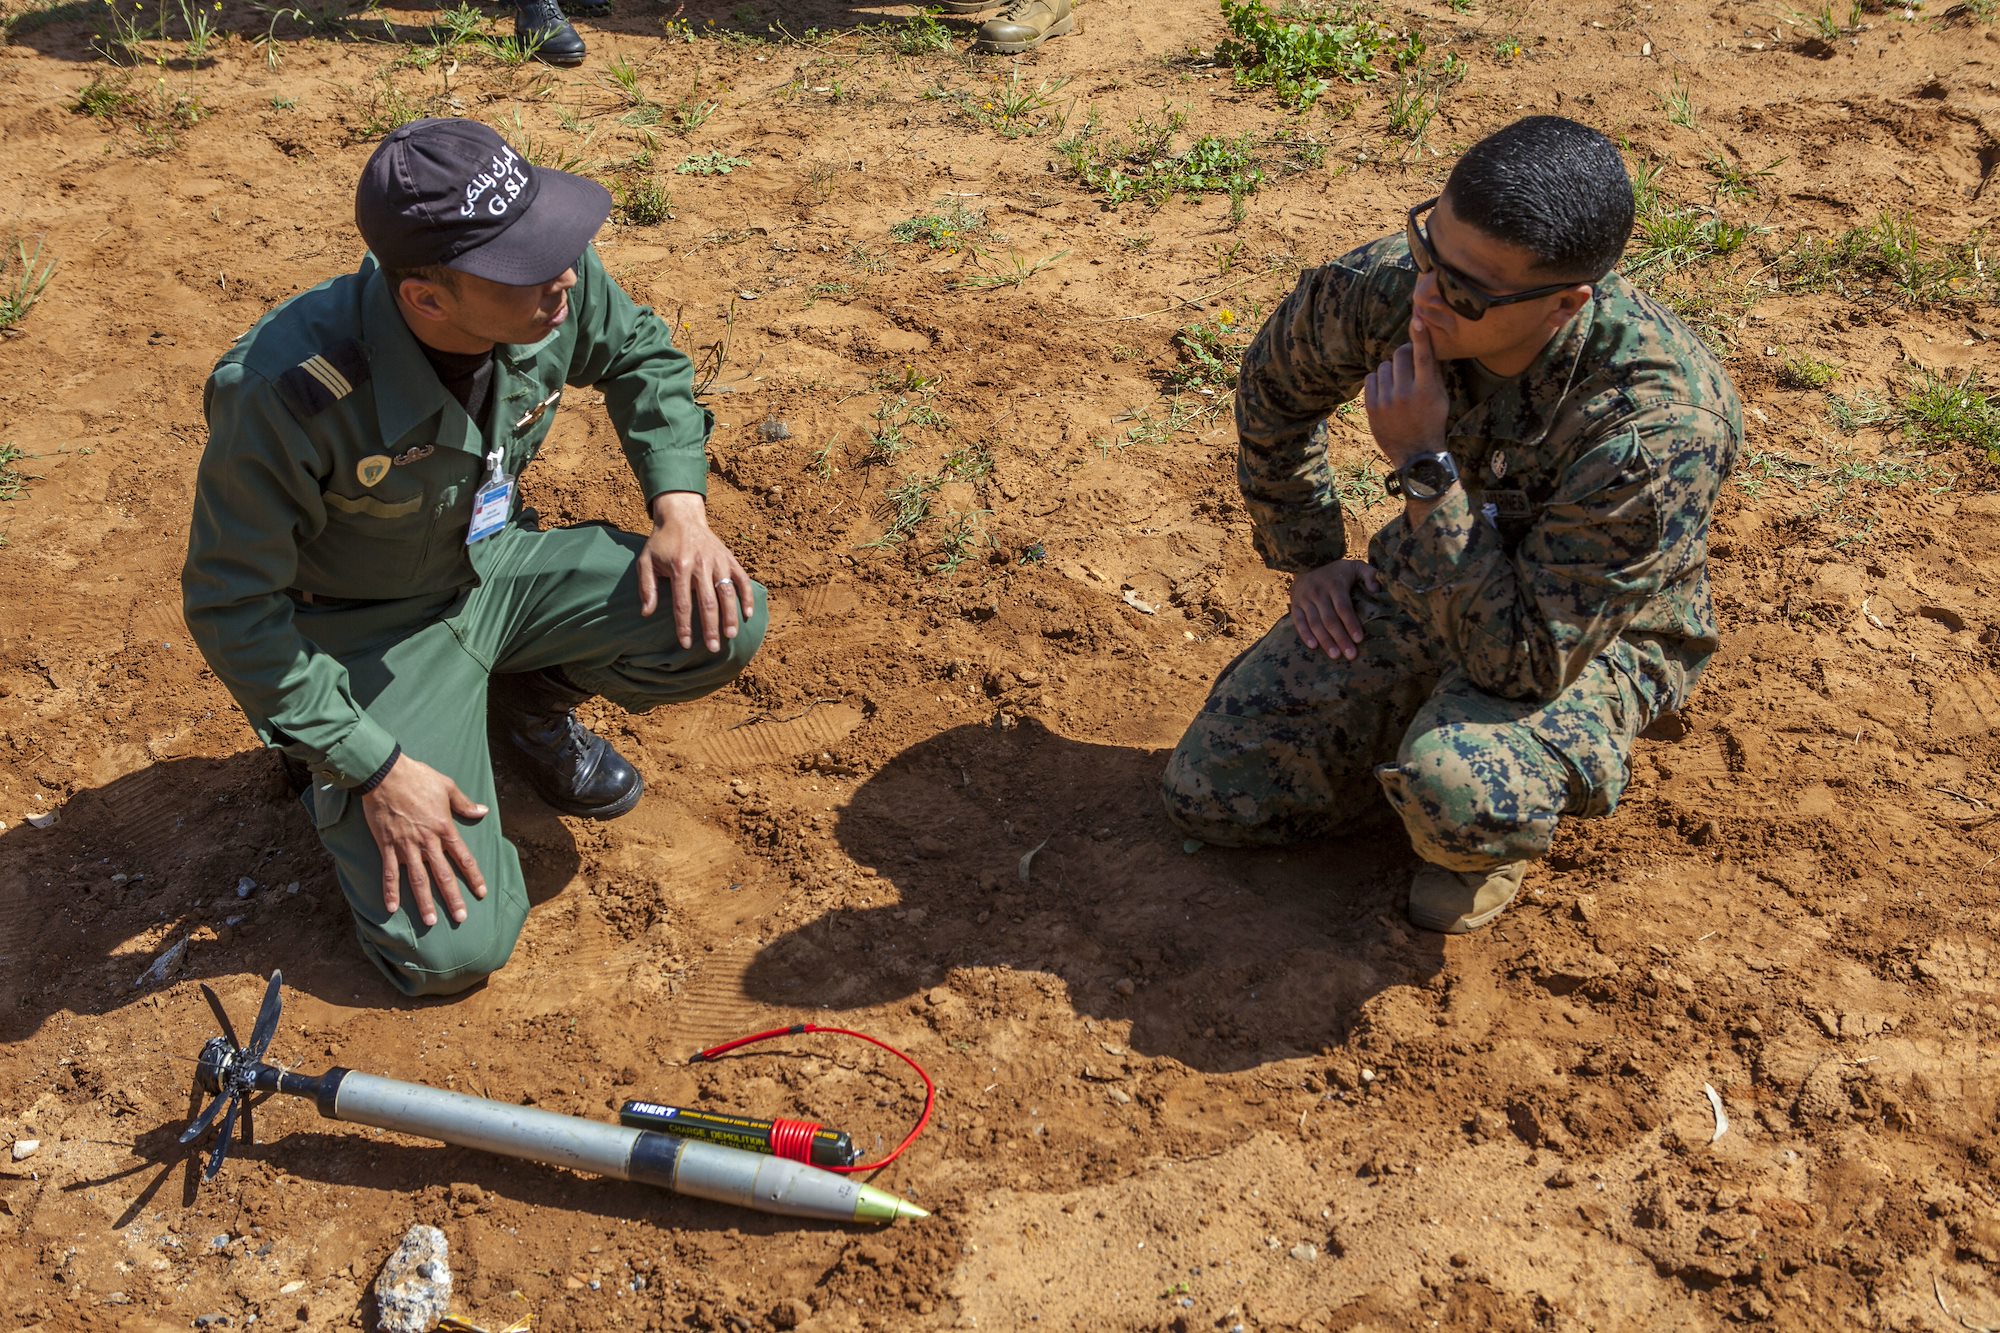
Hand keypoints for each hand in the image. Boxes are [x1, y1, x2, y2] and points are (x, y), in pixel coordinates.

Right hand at [358, 755, 487, 926]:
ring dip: (424, 902)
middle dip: (453, 898)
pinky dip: (390, 890)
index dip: (474, 877)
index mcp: (444, 828)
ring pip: (418, 879)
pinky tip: (392, 908)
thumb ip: (464, 803)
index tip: (481, 893)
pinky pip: (389, 872)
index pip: (463, 858)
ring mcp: (406, 845)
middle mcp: (427, 841)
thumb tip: (483, 811)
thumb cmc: (418, 777)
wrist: (385, 774)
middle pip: (443, 875)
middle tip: (460, 918)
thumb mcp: (447, 786)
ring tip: (431, 921)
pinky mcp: (387, 845)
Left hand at [637, 491, 755, 651]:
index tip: (687, 644)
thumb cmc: (661, 543)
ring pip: (727, 592)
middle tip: (713, 648)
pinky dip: (747, 596)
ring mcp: (718, 561)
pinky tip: (748, 614)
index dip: (684, 626)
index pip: (683, 603)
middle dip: (711, 627)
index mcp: (680, 567)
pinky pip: (742, 579)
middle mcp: (701, 564)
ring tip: (731, 635)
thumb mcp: (646, 562)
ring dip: (730, 615)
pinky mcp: (729, 558)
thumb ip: (647, 587)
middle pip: (708, 602)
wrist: (681, 516)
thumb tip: (647, 613)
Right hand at [1290, 559, 1382, 661]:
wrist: (1307, 564)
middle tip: (1350, 655)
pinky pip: (1298, 622)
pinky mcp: (1295, 605)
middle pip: (1329, 619)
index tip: (1359, 639)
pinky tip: (1313, 646)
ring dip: (1325, 640)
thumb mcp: (1355, 566)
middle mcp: (1318, 592)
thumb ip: (1369, 574)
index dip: (1351, 623)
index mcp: (1334, 584)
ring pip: (1315, 623)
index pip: (1343, 607)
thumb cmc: (1337, 572)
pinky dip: (1305, 635)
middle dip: (1340, 638)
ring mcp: (1305, 599)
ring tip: (1335, 655)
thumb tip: (1377, 589)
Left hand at [1362, 313, 1448, 466]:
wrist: (1415, 454)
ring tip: (1398, 383)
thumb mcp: (1441, 398)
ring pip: (1383, 366)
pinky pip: (1370, 378)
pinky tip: (1386, 390)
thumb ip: (1433, 372)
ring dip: (1391, 370)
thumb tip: (1425, 344)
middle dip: (1404, 354)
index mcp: (1426, 390)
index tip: (1417, 320)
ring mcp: (1386, 401)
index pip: (1423, 357)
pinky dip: (1378, 380)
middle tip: (1409, 362)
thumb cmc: (1432, 421)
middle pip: (1399, 355)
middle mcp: (1405, 394)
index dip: (1420, 337)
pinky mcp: (1371, 407)